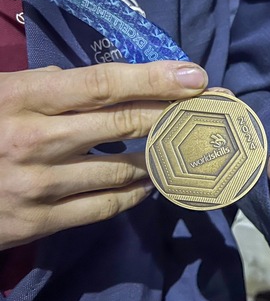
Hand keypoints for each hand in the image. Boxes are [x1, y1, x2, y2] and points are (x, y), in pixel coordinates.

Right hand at [0, 61, 207, 249]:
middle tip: (216, 110)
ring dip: (159, 157)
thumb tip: (110, 86)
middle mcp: (35, 140)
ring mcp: (38, 185)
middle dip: (177, 115)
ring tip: (181, 147)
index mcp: (21, 97)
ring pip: (124, 171)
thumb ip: (49, 87)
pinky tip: (149, 183)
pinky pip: (106, 208)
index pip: (104, 83)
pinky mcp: (37, 223)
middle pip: (125, 124)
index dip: (154, 79)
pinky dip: (135, 194)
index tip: (197, 77)